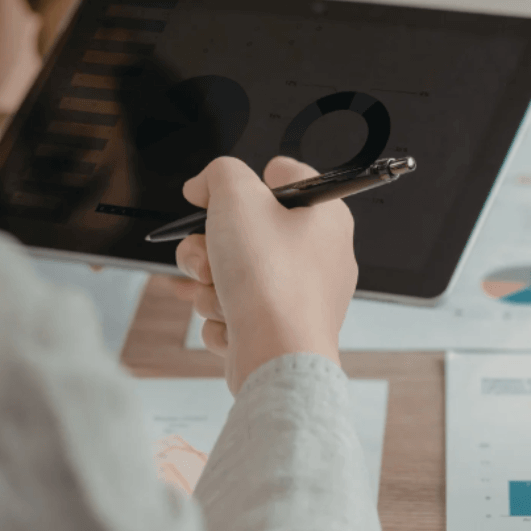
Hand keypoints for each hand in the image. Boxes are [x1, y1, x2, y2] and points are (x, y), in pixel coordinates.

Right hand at [175, 156, 357, 393]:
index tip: (212, 195)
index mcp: (325, 216)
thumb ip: (220, 174)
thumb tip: (205, 184)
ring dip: (211, 284)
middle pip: (247, 231)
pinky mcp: (281, 328)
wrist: (278, 356)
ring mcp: (301, 295)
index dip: (241, 183)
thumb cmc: (271, 281)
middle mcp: (320, 254)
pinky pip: (236, 311)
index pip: (282, 177)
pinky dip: (224, 317)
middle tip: (210, 256)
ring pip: (233, 274)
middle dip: (211, 245)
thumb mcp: (238, 198)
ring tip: (221, 295)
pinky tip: (232, 324)